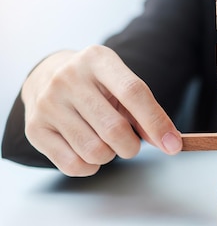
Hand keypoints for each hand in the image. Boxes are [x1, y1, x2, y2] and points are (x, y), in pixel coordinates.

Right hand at [21, 45, 181, 175]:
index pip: (134, 92)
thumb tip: (169, 141)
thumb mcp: (122, 84)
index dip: (157, 122)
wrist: (47, 76)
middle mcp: (68, 78)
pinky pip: (73, 165)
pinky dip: (91, 166)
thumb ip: (146, 111)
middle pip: (114, 128)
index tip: (173, 144)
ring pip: (95, 151)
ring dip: (110, 155)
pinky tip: (89, 152)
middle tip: (130, 142)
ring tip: (105, 141)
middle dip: (132, 146)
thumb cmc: (97, 85)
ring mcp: (47, 102)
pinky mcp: (35, 128)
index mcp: (98, 59)